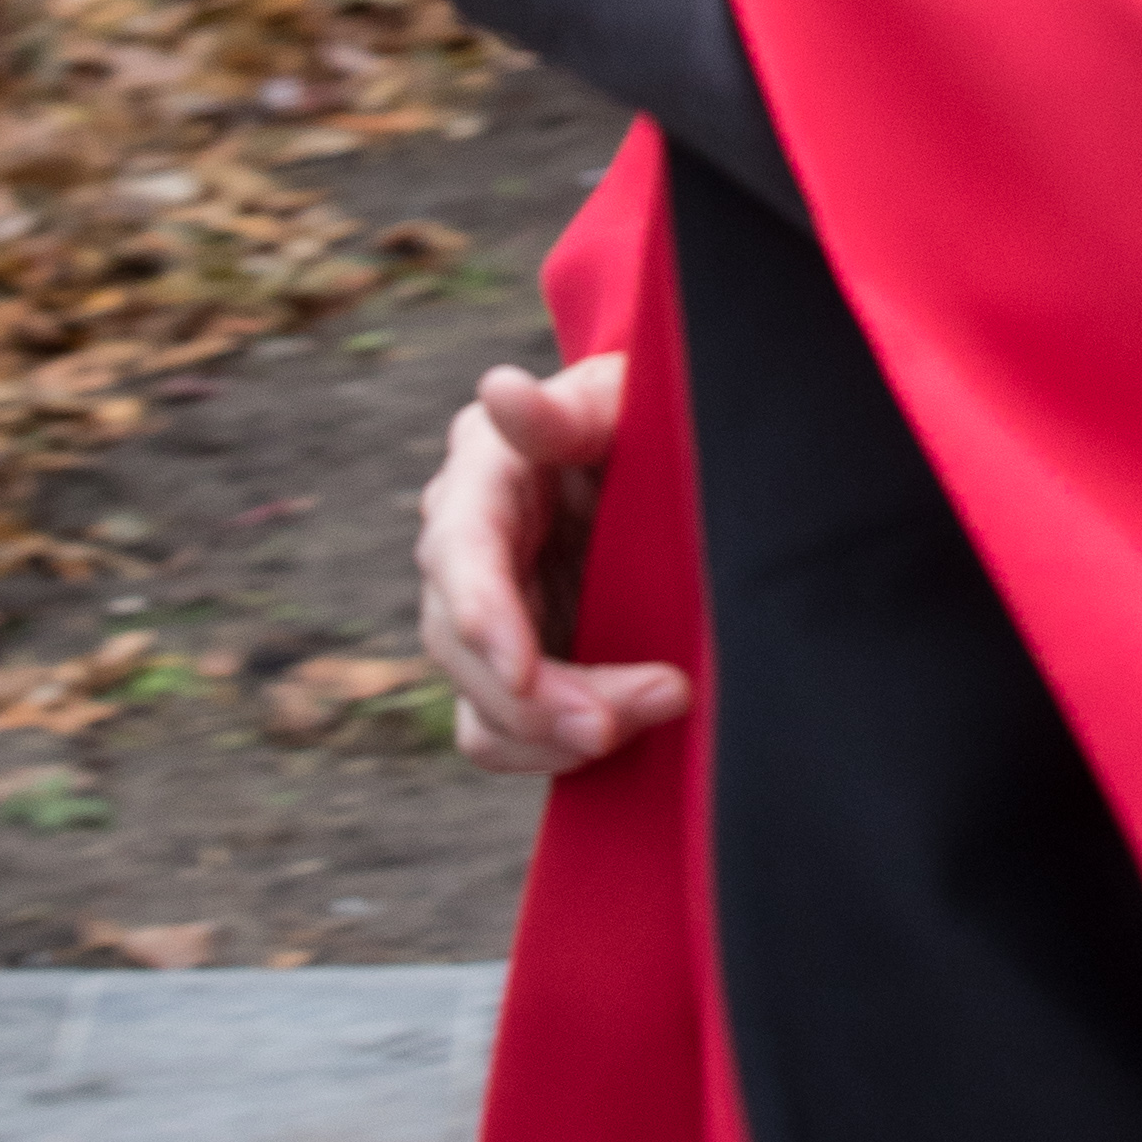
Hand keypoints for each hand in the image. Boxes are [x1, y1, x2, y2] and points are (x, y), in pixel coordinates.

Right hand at [416, 356, 690, 780]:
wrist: (682, 461)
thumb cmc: (654, 414)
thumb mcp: (623, 398)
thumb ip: (566, 411)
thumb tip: (499, 389)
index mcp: (485, 473)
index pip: (459, 551)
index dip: (484, 616)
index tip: (521, 673)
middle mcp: (468, 547)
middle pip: (461, 644)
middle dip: (535, 697)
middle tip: (627, 717)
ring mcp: (490, 613)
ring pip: (480, 704)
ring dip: (549, 736)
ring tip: (643, 723)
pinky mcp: (520, 664)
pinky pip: (507, 734)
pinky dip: (553, 752)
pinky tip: (621, 741)